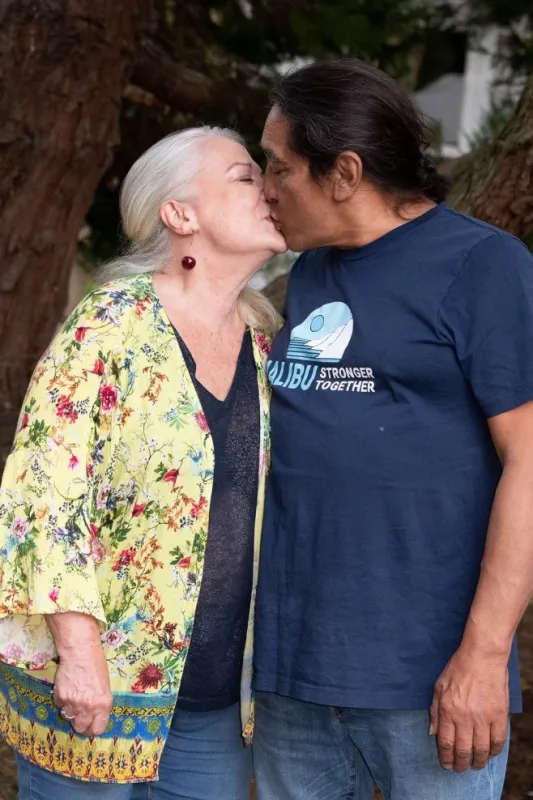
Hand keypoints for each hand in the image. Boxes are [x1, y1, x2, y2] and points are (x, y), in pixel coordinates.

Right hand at [52, 648, 112, 735]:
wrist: (80, 652)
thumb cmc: (96, 664)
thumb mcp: (105, 685)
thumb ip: (100, 703)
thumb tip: (94, 716)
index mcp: (104, 704)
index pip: (98, 729)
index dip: (93, 728)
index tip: (90, 726)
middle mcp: (89, 707)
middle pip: (81, 728)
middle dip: (80, 723)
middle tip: (80, 715)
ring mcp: (73, 703)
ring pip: (68, 717)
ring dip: (70, 710)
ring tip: (73, 696)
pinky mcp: (60, 697)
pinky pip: (60, 705)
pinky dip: (62, 699)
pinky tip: (67, 687)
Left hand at [430, 646, 508, 772]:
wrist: (482, 656)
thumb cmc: (458, 668)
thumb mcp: (439, 686)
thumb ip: (434, 711)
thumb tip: (432, 732)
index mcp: (447, 710)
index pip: (445, 743)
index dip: (446, 758)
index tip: (447, 765)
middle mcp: (464, 717)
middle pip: (462, 750)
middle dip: (460, 764)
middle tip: (460, 768)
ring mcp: (483, 717)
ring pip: (481, 750)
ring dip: (478, 762)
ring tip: (476, 765)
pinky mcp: (499, 715)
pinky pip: (498, 741)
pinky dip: (494, 751)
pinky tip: (490, 753)